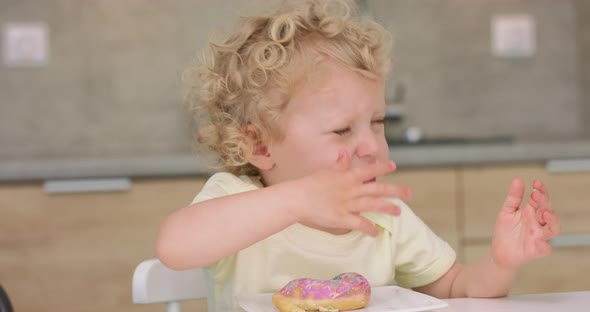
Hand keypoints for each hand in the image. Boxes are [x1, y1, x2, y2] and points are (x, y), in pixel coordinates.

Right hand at [291, 149, 411, 236]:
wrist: (296, 198)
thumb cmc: (308, 184)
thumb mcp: (325, 171)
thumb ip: (339, 164)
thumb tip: (345, 152)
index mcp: (346, 176)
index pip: (368, 170)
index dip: (382, 168)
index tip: (393, 167)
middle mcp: (351, 189)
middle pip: (377, 188)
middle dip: (394, 190)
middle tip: (408, 193)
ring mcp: (347, 204)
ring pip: (373, 204)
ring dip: (387, 207)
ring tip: (398, 211)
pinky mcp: (342, 218)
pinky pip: (359, 223)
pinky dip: (369, 228)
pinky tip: (375, 232)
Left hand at [491, 178, 560, 268]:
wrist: (499, 251)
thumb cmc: (506, 231)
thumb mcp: (507, 211)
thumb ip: (513, 197)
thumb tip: (518, 180)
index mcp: (532, 212)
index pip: (541, 199)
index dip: (541, 190)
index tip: (536, 182)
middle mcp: (538, 223)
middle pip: (548, 211)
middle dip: (544, 202)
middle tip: (536, 195)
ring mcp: (538, 236)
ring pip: (553, 228)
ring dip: (552, 220)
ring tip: (545, 213)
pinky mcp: (535, 250)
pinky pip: (545, 249)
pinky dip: (544, 246)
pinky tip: (538, 240)